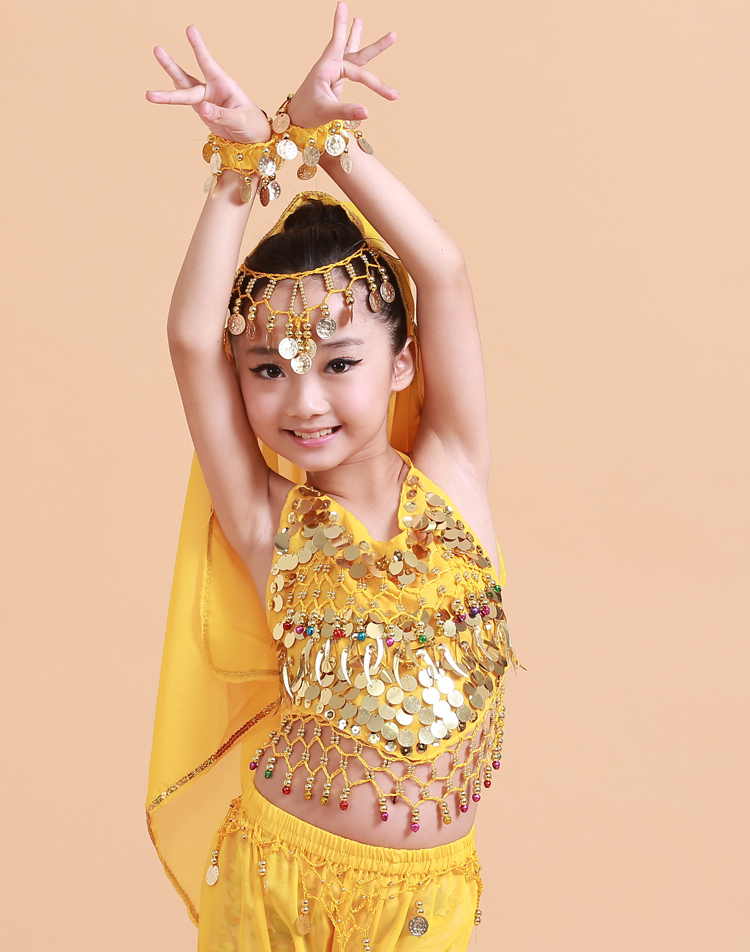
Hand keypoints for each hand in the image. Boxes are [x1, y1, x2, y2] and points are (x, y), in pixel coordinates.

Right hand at [145, 25, 271, 143]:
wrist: (254, 138)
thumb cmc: (252, 124)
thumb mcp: (241, 119)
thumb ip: (222, 114)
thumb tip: (202, 108)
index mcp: (224, 84)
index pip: (208, 62)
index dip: (199, 46)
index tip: (190, 28)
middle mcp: (212, 89)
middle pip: (188, 81)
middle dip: (171, 67)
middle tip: (156, 49)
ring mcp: (205, 100)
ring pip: (183, 91)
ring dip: (166, 91)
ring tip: (149, 93)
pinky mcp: (203, 112)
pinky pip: (186, 104)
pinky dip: (173, 100)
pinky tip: (160, 96)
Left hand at [286, 1, 398, 129]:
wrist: (294, 117)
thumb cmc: (306, 112)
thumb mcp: (326, 111)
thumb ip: (346, 111)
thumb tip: (367, 113)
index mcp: (327, 68)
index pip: (358, 73)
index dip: (376, 84)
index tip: (392, 95)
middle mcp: (330, 65)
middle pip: (354, 51)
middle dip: (375, 46)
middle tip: (393, 34)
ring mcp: (332, 71)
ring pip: (350, 51)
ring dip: (355, 36)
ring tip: (358, 20)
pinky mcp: (334, 78)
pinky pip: (347, 60)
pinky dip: (351, 46)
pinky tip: (354, 37)